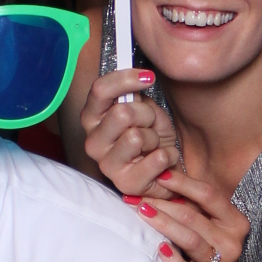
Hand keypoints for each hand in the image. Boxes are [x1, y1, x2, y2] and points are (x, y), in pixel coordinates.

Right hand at [80, 69, 180, 196]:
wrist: (167, 167)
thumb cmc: (152, 134)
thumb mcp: (144, 107)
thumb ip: (134, 93)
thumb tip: (139, 76)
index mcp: (93, 118)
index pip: (99, 90)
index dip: (126, 79)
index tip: (149, 77)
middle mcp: (93, 142)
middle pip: (121, 113)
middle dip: (146, 114)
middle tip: (150, 124)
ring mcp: (107, 165)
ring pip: (137, 136)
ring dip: (155, 137)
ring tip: (154, 145)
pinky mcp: (126, 184)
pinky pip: (156, 159)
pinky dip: (168, 155)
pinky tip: (162, 161)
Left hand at [123, 165, 247, 261]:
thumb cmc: (205, 244)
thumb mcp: (207, 221)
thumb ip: (192, 203)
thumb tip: (159, 176)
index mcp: (234, 220)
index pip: (208, 195)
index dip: (182, 183)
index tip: (159, 176)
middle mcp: (232, 241)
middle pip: (193, 216)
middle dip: (162, 205)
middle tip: (136, 199)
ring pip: (190, 240)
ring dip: (163, 224)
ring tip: (141, 213)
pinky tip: (160, 250)